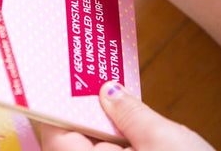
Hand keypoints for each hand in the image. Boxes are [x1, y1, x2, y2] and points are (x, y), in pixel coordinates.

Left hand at [41, 82, 214, 150]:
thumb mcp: (165, 140)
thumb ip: (131, 113)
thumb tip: (108, 89)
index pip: (55, 136)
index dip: (55, 105)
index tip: (59, 77)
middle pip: (69, 142)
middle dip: (80, 110)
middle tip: (87, 77)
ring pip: (88, 149)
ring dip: (96, 125)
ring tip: (105, 93)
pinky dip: (108, 141)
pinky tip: (119, 122)